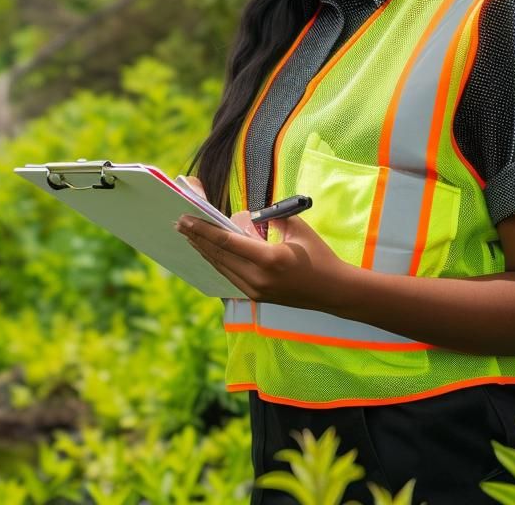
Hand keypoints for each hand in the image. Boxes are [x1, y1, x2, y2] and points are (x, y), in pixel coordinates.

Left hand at [175, 204, 353, 310]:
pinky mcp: (256, 297)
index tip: (186, 219)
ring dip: (203, 250)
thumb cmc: (319, 256)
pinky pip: (229, 276)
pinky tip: (206, 251)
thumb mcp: (296, 229)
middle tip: (179, 223)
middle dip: (197, 238)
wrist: (335, 291)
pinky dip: (216, 262)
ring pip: (221, 267)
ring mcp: (255, 291)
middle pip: (218, 255)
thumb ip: (269, 219)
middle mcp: (258, 278)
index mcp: (269, 259)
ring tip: (188, 235)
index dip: (203, 230)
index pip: (227, 242)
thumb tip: (244, 218)